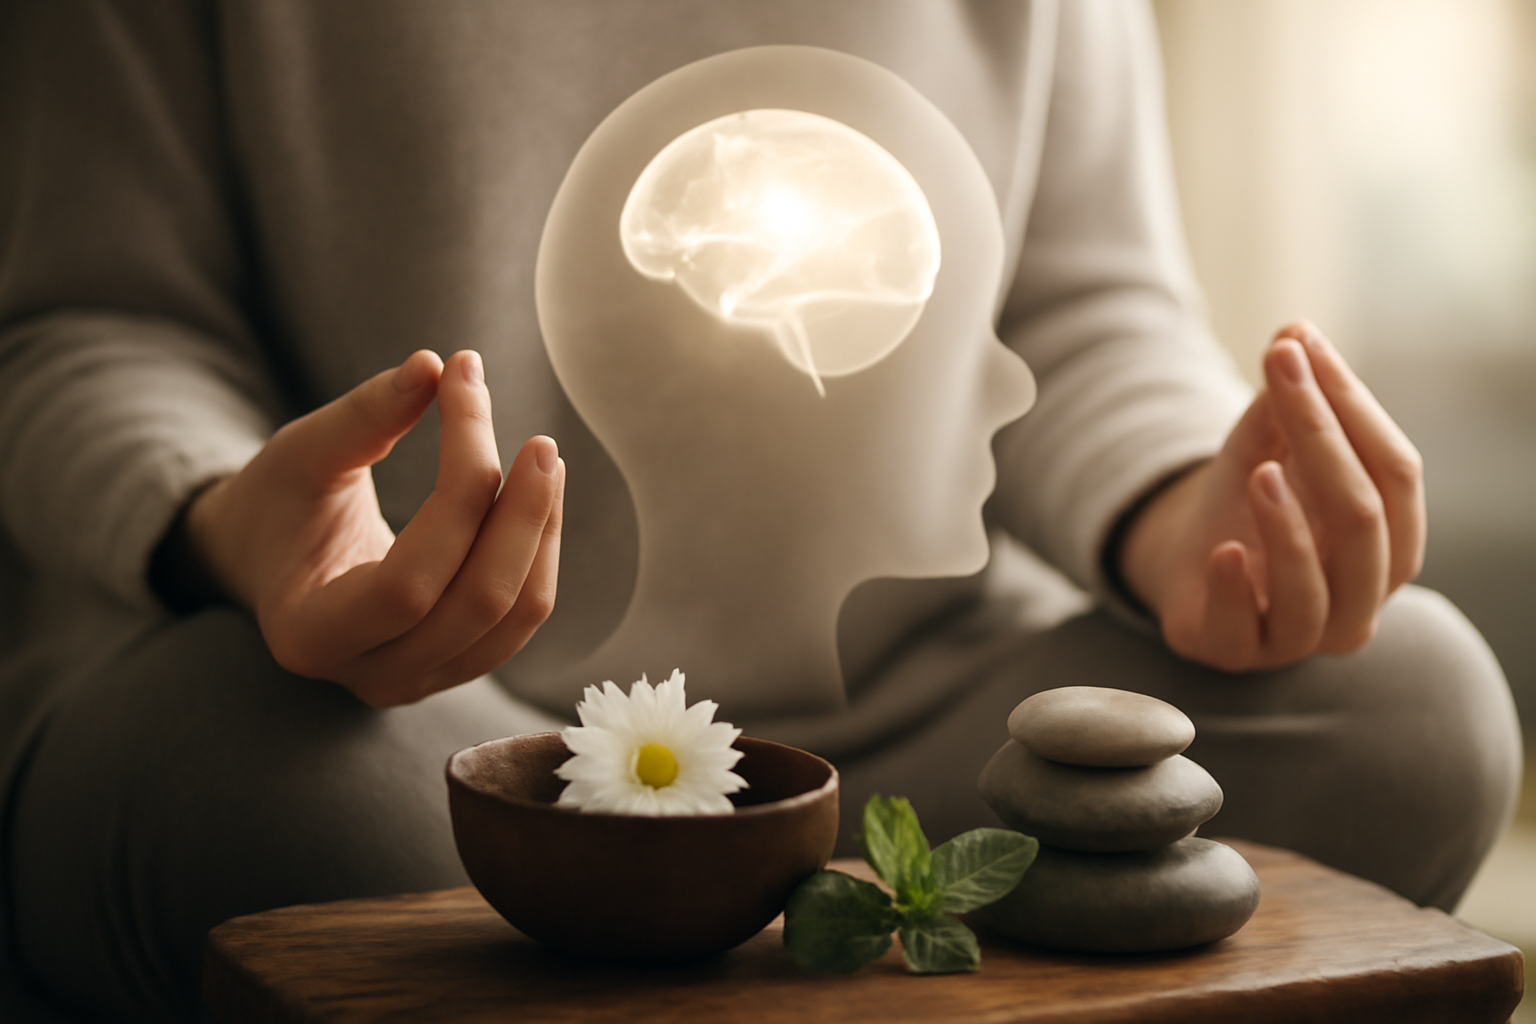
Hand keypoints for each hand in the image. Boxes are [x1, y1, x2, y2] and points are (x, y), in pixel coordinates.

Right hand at [185, 349, 564, 705]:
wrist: (268, 560)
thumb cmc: (276, 502)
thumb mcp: (300, 453)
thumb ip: (363, 416)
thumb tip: (433, 366)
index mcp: (311, 634)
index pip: (411, 579)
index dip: (458, 489)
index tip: (467, 399)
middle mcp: (370, 677)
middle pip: (479, 602)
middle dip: (520, 515)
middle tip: (539, 443)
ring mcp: (419, 680)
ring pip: (515, 616)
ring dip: (540, 532)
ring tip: (543, 461)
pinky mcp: (456, 665)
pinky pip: (521, 618)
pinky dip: (539, 553)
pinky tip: (536, 497)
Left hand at [1119, 322, 1423, 671]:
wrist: (1189, 559)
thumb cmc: (1249, 501)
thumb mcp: (1266, 444)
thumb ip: (1285, 399)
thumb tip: (1294, 329)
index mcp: (1391, 539)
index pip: (1396, 470)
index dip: (1353, 405)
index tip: (1301, 344)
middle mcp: (1361, 596)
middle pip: (1364, 521)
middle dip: (1326, 443)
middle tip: (1283, 379)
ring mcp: (1301, 634)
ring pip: (1317, 592)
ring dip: (1289, 531)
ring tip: (1260, 476)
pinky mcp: (1236, 652)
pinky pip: (1244, 634)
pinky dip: (1234, 592)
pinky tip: (1222, 553)